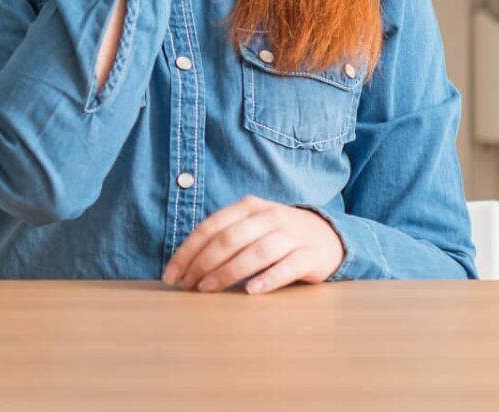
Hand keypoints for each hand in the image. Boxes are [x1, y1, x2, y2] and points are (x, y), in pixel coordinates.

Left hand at [161, 196, 344, 294]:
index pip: (210, 227)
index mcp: (248, 207)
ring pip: (256, 252)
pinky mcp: (310, 255)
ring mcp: (292, 235)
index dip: (188, 251)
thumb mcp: (250, 226)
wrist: (327, 235)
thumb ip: (223, 237)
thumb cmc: (277, 235)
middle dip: (203, 263)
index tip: (171, 275)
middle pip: (230, 239)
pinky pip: (287, 267)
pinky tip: (251, 292)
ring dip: (229, 272)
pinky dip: (268, 279)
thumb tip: (186, 265)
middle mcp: (269, 217)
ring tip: (209, 289)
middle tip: (188, 286)